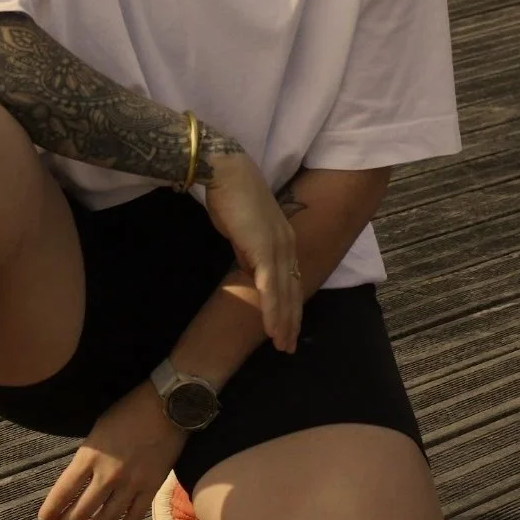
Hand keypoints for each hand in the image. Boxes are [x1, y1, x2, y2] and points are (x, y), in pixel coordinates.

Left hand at [37, 381, 187, 519]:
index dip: (51, 509)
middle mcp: (108, 475)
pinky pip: (134, 517)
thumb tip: (78, 481)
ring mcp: (131, 484)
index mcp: (90, 456)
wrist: (166, 407)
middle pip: (82, 510)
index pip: (64, 491)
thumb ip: (88, 458)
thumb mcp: (98, 431)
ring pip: (107, 518)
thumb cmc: (128, 412)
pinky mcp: (151, 488)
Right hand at [204, 151, 302, 352]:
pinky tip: (272, 330)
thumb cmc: (230, 196)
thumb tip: (248, 267)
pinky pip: (271, 288)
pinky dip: (273, 311)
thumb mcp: (242, 230)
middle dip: (291, 321)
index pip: (292, 279)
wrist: (226, 173)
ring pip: (285, 294)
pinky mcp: (265, 250)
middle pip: (293, 290)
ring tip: (282, 345)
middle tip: (288, 346)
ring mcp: (278, 248)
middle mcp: (287, 245)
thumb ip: (249, 249)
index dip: (290, 304)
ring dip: (284, 322)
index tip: (288, 325)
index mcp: (283, 239)